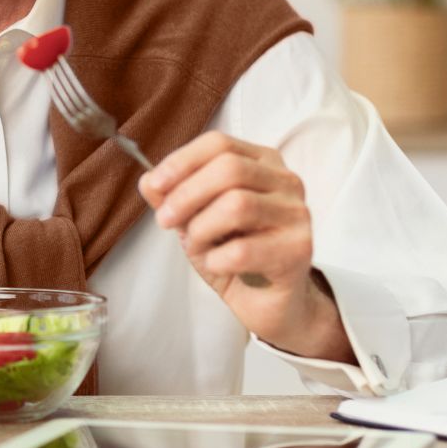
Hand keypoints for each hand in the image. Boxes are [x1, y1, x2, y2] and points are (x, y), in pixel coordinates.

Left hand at [138, 132, 355, 363]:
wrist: (270, 303)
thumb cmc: (236, 256)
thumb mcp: (197, 221)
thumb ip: (174, 198)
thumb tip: (148, 181)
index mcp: (262, 163)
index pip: (220, 144)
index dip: (182, 161)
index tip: (156, 184)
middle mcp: (285, 182)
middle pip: (229, 169)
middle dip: (186, 195)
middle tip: (165, 220)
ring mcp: (297, 215)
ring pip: (237, 205)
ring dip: (201, 228)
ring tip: (196, 246)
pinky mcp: (298, 250)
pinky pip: (244, 250)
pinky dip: (217, 260)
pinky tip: (218, 266)